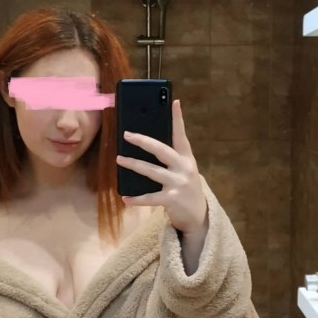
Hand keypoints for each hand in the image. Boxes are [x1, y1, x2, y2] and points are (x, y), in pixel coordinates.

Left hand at [116, 100, 206, 234]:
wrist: (198, 216)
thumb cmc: (185, 189)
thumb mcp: (182, 171)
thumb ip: (170, 159)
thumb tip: (147, 146)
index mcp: (187, 158)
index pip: (181, 135)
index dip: (177, 118)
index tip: (173, 102)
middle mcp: (184, 168)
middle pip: (162, 150)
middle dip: (143, 141)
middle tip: (127, 134)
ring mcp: (179, 184)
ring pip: (152, 171)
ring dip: (134, 165)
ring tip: (119, 160)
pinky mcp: (172, 199)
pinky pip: (150, 198)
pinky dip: (136, 198)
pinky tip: (125, 198)